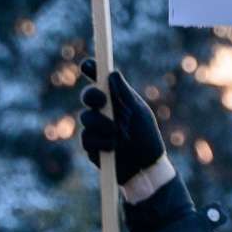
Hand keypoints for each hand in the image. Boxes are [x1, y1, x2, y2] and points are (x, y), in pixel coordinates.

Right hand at [79, 59, 166, 186]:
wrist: (144, 167)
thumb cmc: (146, 137)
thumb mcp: (138, 113)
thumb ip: (124, 94)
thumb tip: (112, 73)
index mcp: (117, 100)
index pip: (102, 81)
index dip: (93, 70)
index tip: (88, 64)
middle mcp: (105, 111)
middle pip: (88, 97)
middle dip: (92, 96)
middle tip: (102, 101)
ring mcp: (96, 128)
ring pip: (86, 117)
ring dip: (101, 125)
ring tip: (117, 135)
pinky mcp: (91, 145)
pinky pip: (87, 138)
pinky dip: (101, 141)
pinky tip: (113, 148)